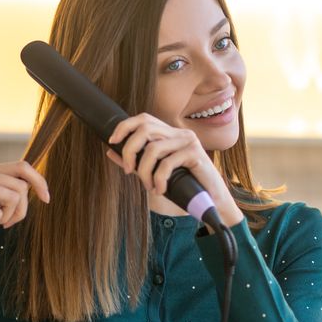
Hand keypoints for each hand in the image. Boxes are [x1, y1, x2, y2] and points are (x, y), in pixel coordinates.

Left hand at [106, 114, 243, 226]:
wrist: (211, 202)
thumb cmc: (184, 187)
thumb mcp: (155, 174)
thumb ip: (136, 162)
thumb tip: (110, 151)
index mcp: (171, 135)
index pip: (144, 119)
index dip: (125, 126)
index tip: (112, 141)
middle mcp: (180, 133)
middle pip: (145, 128)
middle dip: (130, 149)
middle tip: (129, 171)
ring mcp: (189, 142)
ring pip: (153, 148)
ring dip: (144, 171)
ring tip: (149, 186)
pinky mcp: (195, 154)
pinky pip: (167, 163)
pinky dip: (159, 179)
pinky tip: (161, 190)